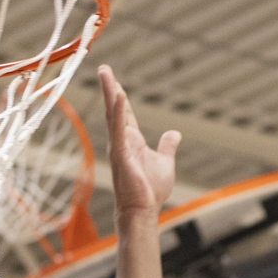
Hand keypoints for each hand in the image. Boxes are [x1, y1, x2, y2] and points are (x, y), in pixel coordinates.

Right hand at [97, 64, 179, 217]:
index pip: (124, 112)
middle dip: (109, 87)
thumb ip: (167, 146)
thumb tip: (174, 133)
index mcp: (131, 140)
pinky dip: (119, 112)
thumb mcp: (165, 162)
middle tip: (103, 67)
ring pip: (113, 114)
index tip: (113, 79)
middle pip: (114, 108)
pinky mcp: (121, 154)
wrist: (142, 210)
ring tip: (106, 73)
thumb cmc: (150, 189)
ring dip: (110, 93)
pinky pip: (119, 129)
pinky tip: (119, 96)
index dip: (119, 95)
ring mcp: (119, 146)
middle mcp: (122, 140)